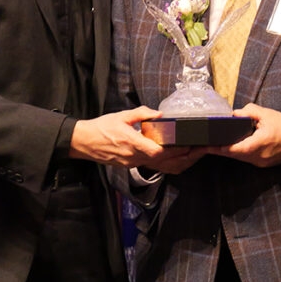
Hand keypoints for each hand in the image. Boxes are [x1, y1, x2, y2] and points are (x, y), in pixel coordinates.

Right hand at [69, 106, 201, 173]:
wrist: (83, 142)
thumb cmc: (100, 128)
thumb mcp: (120, 116)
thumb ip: (141, 113)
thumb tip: (158, 113)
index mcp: (130, 142)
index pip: (155, 151)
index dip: (172, 149)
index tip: (185, 143)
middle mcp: (132, 156)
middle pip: (162, 160)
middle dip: (182, 155)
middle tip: (198, 148)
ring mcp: (132, 163)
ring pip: (159, 167)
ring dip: (177, 162)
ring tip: (193, 155)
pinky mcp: (131, 166)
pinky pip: (153, 168)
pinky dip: (167, 166)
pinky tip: (178, 161)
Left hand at [199, 103, 280, 167]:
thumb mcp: (267, 114)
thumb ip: (249, 111)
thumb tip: (234, 113)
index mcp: (257, 145)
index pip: (232, 149)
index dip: (216, 148)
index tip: (204, 146)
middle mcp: (257, 157)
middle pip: (232, 155)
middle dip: (218, 149)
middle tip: (201, 146)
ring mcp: (260, 162)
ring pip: (239, 158)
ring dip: (228, 151)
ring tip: (214, 145)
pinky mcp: (263, 164)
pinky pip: (246, 158)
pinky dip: (239, 152)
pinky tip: (233, 146)